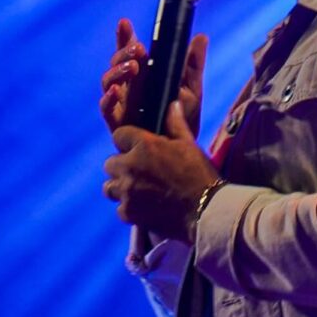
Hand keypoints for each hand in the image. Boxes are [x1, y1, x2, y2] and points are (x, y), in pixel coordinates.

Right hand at [100, 17, 207, 138]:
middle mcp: (128, 86)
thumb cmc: (183, 117)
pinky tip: (115, 91)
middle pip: (116, 63)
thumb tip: (201, 37)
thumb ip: (193, 65)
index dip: (124, 37)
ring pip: (108, 82)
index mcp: (143, 74)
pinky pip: (106, 109)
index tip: (125, 23)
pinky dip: (108, 98)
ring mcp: (121, 103)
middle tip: (138, 49)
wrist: (182, 147)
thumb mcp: (192, 88)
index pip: (129, 52)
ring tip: (132, 67)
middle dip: (123, 52)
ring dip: (117, 71)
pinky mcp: (117, 122)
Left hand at [103, 100, 217, 241]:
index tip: (137, 149)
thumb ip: (176, 124)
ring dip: (120, 188)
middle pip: (110, 163)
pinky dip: (130, 209)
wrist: (206, 210)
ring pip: (109, 187)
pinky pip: (120, 209)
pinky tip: (145, 209)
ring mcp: (127, 191)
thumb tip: (172, 104)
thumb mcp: (189, 145)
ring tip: (137, 191)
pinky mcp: (130, 212)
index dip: (128, 142)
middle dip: (122, 167)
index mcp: (144, 145)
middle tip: (139, 173)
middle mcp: (130, 166)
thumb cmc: (200, 174)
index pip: (119, 135)